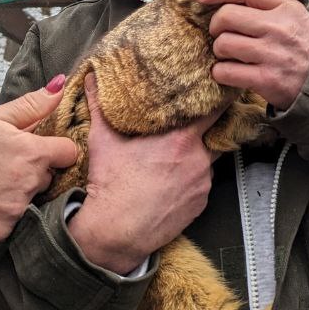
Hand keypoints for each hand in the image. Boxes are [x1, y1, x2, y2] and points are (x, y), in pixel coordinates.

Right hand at [0, 77, 78, 245]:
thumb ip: (31, 105)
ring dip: (14, 194)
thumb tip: (60, 85)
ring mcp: (14, 212)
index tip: (38, 148)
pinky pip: (9, 223)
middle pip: (47, 177)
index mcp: (30, 153)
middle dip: (31, 171)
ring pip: (27, 200)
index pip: (68, 152)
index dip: (55, 148)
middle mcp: (28, 184)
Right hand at [67, 73, 223, 273]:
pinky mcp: (201, 204)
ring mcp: (203, 184)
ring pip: (208, 160)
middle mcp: (199, 159)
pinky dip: (193, 179)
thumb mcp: (103, 140)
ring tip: (178, 155)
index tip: (216, 92)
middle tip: (193, 123)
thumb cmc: (111, 185)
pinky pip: (202, 184)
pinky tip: (174, 179)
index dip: (216, 99)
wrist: (116, 232)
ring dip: (198, 155)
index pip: (215, 110)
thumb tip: (92, 77)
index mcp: (182, 139)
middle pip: (214, 134)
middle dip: (206, 129)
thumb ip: (99, 104)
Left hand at [195, 0, 308, 110]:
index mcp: (286, 7)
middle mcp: (280, 28)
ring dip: (219, 50)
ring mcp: (273, 54)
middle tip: (221, 33)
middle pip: (227, 16)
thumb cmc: (300, 43)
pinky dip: (221, 72)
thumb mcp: (293, 15)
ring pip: (223, 44)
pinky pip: (226, 71)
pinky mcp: (266, 79)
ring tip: (229, 54)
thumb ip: (266, 3)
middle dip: (216, 25)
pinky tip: (230, 72)